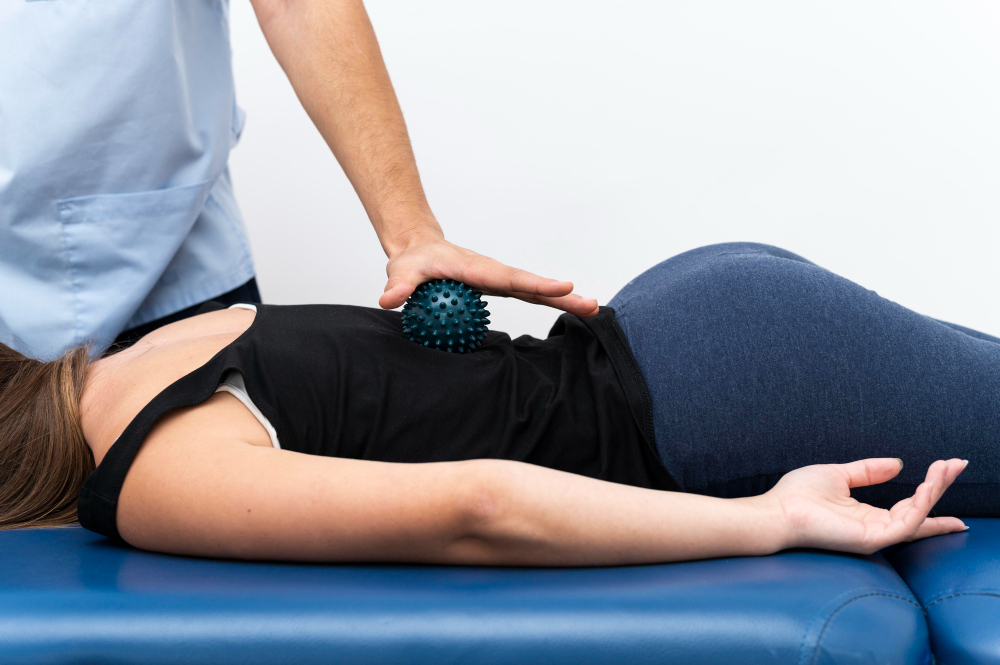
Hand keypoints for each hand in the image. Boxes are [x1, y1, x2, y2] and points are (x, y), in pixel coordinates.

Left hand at [379, 233, 599, 317]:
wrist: (419, 250)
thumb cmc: (412, 260)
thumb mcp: (402, 271)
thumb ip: (399, 286)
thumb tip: (390, 300)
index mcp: (477, 269)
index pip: (511, 278)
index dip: (537, 284)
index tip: (563, 286)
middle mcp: (495, 273)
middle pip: (534, 286)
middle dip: (564, 295)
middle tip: (594, 306)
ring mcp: (500, 280)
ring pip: (536, 291)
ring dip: (565, 300)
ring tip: (596, 311)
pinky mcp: (499, 287)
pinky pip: (527, 296)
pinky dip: (551, 302)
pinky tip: (572, 315)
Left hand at [758, 458, 967, 554]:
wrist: (777, 511)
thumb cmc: (798, 496)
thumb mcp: (839, 475)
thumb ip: (868, 471)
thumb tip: (898, 463)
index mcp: (867, 515)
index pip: (908, 508)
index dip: (931, 490)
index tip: (949, 470)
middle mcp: (875, 527)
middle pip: (919, 510)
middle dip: (940, 487)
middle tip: (958, 464)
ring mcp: (875, 535)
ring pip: (917, 515)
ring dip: (935, 490)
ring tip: (946, 467)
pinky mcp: (871, 539)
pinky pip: (906, 524)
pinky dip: (922, 504)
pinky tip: (928, 485)